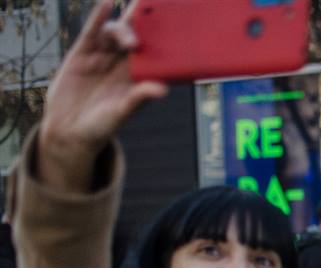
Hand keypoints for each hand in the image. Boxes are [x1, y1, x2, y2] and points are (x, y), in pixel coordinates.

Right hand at [38, 0, 167, 191]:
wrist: (70, 130)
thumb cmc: (102, 125)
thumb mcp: (122, 112)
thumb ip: (139, 98)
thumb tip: (162, 89)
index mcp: (139, 76)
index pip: (155, 54)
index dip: (164, 40)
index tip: (178, 25)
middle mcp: (122, 63)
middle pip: (137, 36)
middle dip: (146, 22)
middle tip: (157, 10)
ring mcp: (102, 57)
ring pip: (116, 33)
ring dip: (125, 30)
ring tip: (131, 41)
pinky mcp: (82, 54)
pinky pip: (92, 32)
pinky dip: (99, 17)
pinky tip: (106, 4)